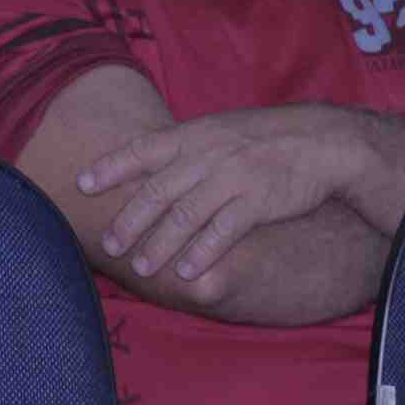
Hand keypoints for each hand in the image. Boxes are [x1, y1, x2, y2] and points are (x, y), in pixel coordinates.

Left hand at [76, 107, 361, 281]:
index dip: (110, 167)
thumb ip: (186, 149)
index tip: (81, 183)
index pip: (143, 149)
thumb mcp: (221, 131)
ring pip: (186, 215)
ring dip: (160, 244)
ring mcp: (233, 177)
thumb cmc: (265, 139)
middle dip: (129, 220)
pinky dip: (203, 252)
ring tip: (142, 267)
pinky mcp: (259, 200)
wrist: (323, 141)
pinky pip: (224, 231)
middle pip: (158, 190)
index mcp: (195, 135)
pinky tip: (187, 272)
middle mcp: (208, 154)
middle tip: (108, 244)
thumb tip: (147, 166)